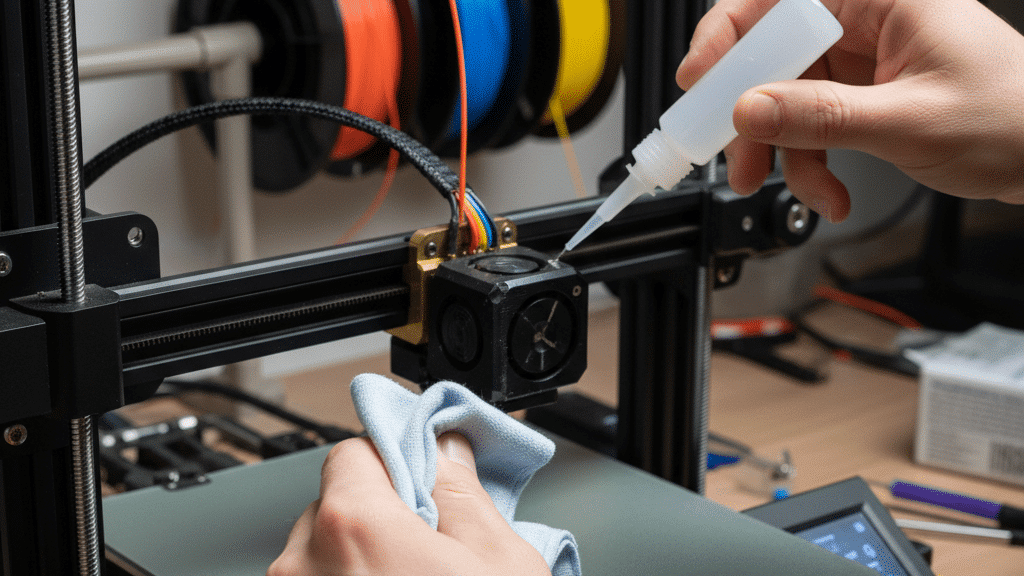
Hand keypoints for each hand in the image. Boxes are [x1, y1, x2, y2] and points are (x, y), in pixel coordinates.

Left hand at [267, 432, 551, 575]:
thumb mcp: (498, 561)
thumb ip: (464, 491)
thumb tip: (448, 449)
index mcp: (353, 525)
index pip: (355, 450)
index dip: (398, 460)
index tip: (423, 476)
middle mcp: (303, 563)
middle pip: (338, 503)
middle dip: (381, 513)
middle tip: (429, 542)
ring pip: (324, 554)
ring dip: (360, 558)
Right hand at [676, 0, 1023, 221]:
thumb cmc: (1017, 121)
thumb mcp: (910, 122)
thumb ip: (822, 117)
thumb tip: (749, 108)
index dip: (727, 32)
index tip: (699, 79)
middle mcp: (866, 18)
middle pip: (772, 53)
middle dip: (752, 114)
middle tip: (736, 156)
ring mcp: (860, 57)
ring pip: (785, 97)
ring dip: (782, 152)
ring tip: (804, 191)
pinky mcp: (859, 92)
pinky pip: (808, 123)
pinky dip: (808, 162)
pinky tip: (828, 190)